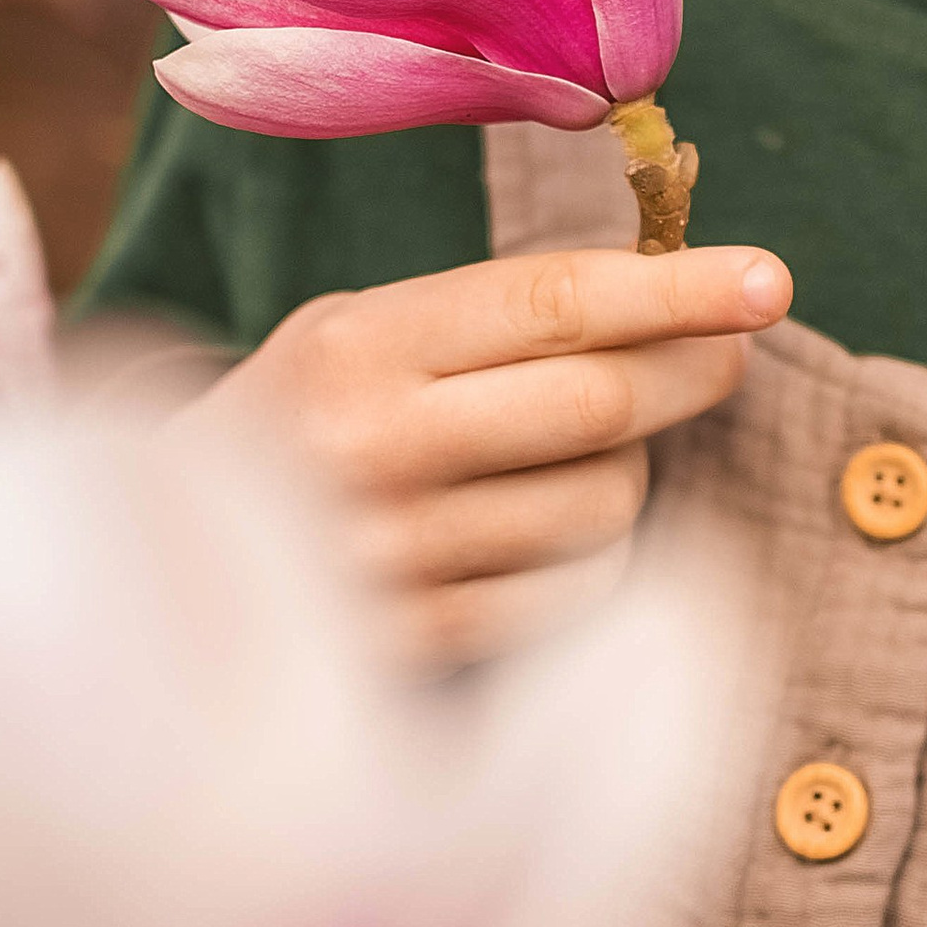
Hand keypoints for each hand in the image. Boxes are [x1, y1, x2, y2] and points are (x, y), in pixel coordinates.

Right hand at [186, 242, 790, 665]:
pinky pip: (577, 594)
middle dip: (693, 369)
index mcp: (357, 345)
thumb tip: (681, 296)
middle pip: (600, 404)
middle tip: (729, 350)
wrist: (156, 576)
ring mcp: (394, 559)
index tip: (770, 281)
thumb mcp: (361, 332)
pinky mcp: (418, 646)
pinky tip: (534, 535)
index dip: (680, 290)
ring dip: (626, 474)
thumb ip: (498, 314)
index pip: (556, 303)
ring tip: (569, 457)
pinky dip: (590, 560)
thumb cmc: (302, 426)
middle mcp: (371, 448)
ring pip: (604, 504)